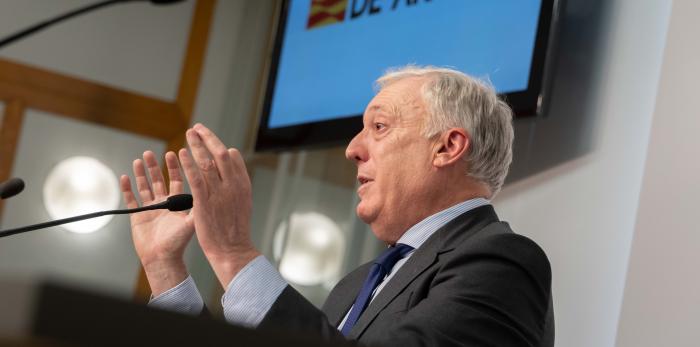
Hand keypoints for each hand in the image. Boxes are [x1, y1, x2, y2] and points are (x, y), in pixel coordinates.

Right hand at [120, 151, 194, 295]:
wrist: (163, 259)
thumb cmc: (179, 243)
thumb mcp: (191, 222)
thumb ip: (198, 206)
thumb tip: (209, 188)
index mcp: (177, 203)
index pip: (176, 180)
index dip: (175, 167)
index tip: (173, 153)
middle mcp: (163, 204)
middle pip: (158, 180)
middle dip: (155, 166)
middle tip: (151, 153)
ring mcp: (149, 209)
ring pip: (144, 187)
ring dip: (141, 173)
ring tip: (139, 159)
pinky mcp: (137, 216)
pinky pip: (130, 200)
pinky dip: (127, 189)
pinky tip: (125, 177)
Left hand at [178, 123, 259, 286]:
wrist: (232, 249)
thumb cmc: (235, 229)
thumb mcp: (242, 203)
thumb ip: (236, 186)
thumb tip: (231, 171)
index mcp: (243, 184)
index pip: (233, 157)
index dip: (221, 146)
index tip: (211, 142)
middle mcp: (233, 185)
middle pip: (221, 153)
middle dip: (208, 138)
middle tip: (198, 128)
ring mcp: (219, 192)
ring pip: (207, 161)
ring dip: (197, 144)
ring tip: (189, 133)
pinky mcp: (204, 201)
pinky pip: (195, 177)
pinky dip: (188, 163)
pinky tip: (180, 153)